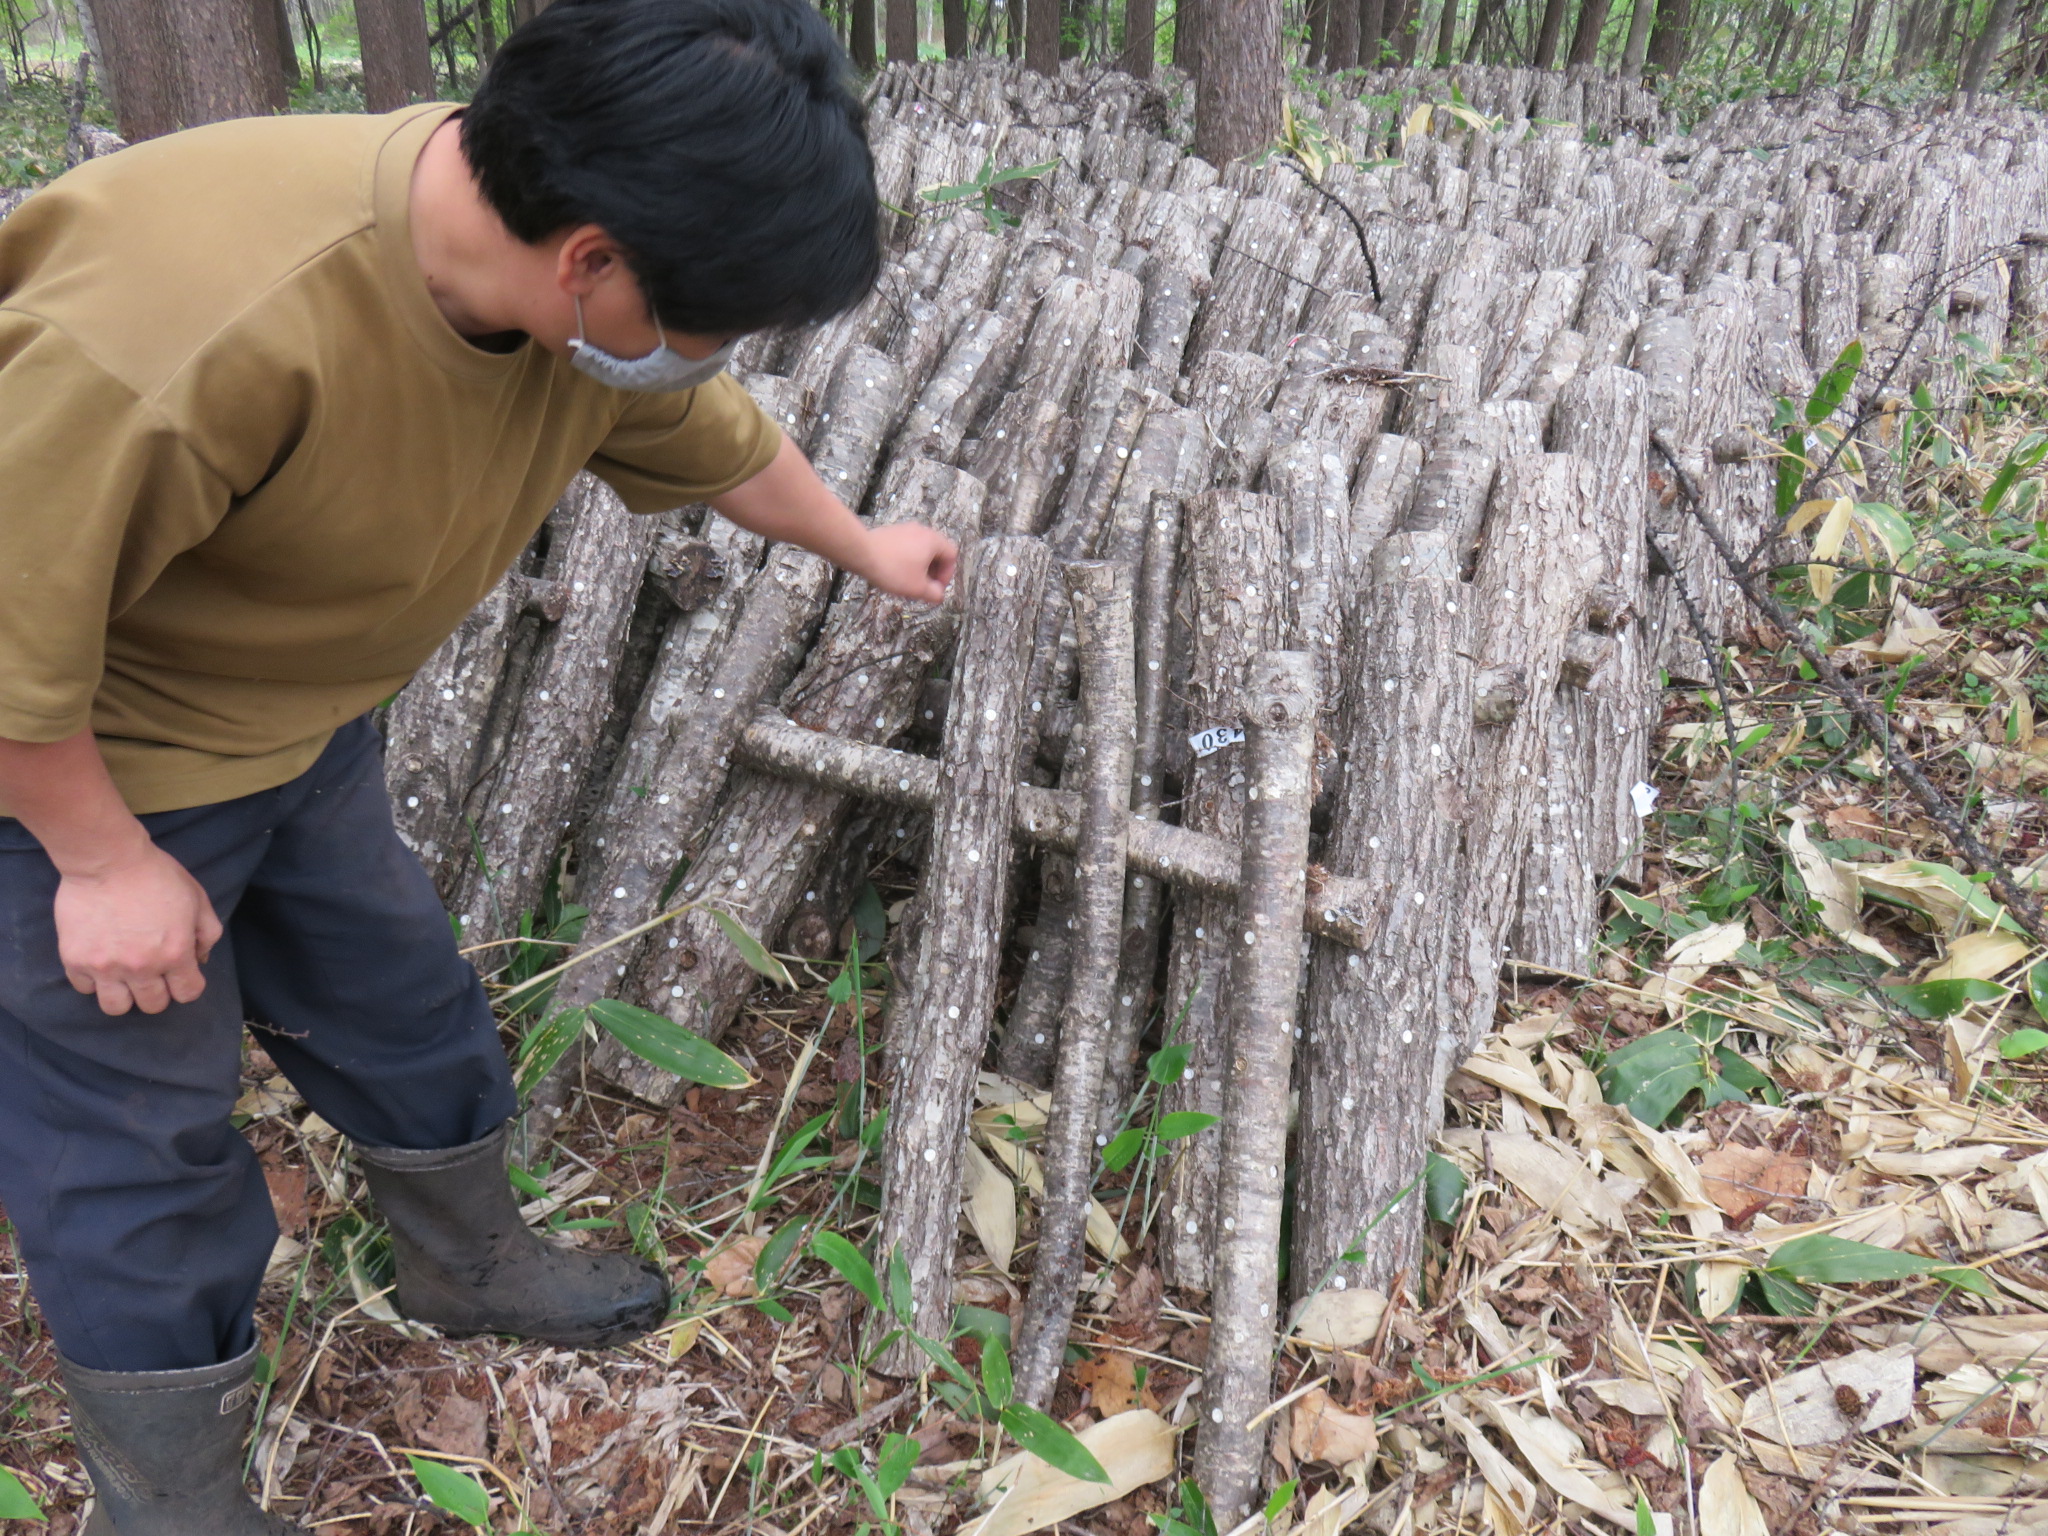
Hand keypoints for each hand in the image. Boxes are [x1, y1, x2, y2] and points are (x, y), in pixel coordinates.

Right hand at [54, 843, 222, 1015]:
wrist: (107, 859)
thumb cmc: (156, 875)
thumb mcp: (197, 899)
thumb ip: (206, 933)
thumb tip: (200, 959)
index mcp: (175, 954)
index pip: (188, 994)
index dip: (187, 985)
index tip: (181, 973)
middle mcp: (141, 967)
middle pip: (153, 1005)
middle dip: (157, 991)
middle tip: (152, 972)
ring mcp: (105, 967)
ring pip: (116, 1007)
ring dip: (123, 995)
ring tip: (124, 975)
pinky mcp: (75, 959)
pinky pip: (84, 988)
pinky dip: (93, 980)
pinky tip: (100, 960)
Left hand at [858, 522, 958, 604]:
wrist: (861, 553)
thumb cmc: (892, 569)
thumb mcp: (918, 588)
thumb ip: (934, 593)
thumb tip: (938, 595)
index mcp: (933, 540)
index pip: (951, 555)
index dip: (947, 574)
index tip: (936, 587)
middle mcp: (921, 530)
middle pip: (936, 551)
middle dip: (933, 571)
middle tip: (924, 586)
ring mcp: (905, 529)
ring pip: (920, 549)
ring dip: (919, 566)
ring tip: (908, 580)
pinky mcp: (891, 532)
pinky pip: (906, 546)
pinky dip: (906, 559)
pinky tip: (894, 571)